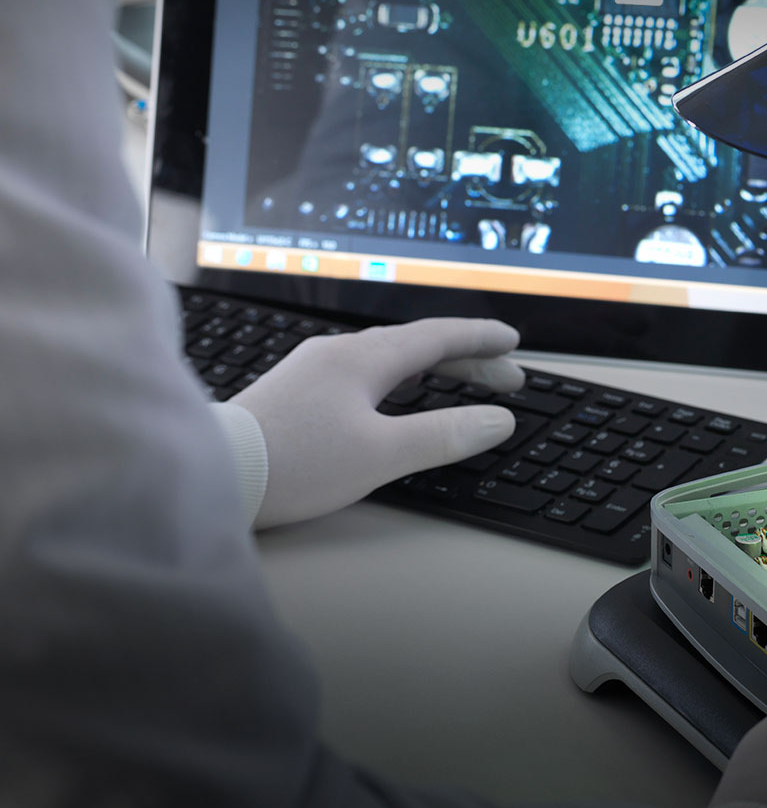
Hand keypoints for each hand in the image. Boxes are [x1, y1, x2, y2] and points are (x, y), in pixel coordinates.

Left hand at [230, 317, 523, 528]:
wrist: (213, 472)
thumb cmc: (294, 463)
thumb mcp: (381, 454)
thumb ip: (445, 435)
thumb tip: (498, 420)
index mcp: (362, 358)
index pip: (437, 336)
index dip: (480, 339)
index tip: (512, 343)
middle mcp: (337, 352)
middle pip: (415, 344)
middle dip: (465, 358)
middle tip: (504, 377)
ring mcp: (313, 368)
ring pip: (388, 357)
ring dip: (431, 367)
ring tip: (460, 382)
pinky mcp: (296, 391)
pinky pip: (363, 371)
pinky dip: (398, 378)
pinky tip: (395, 396)